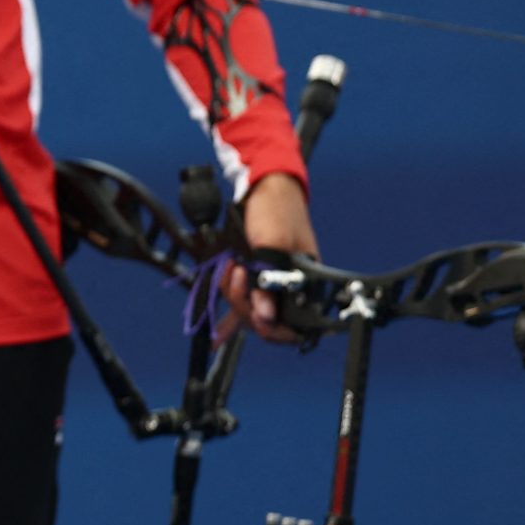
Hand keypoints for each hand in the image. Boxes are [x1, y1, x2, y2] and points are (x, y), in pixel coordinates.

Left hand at [223, 171, 316, 343]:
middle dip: (244, 303)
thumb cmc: (277, 212)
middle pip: (263, 322)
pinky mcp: (254, 279)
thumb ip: (269, 284)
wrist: (263, 188)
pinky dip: (229, 318)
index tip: (255, 316)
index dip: (271, 327)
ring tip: (232, 266)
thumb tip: (266, 317)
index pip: (292, 329)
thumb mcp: (272, 247)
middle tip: (238, 274)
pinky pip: (242, 305)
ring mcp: (269, 286)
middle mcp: (288, 291)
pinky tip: (218, 336)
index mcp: (306, 288)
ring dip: (232, 294)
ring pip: (247, 311)